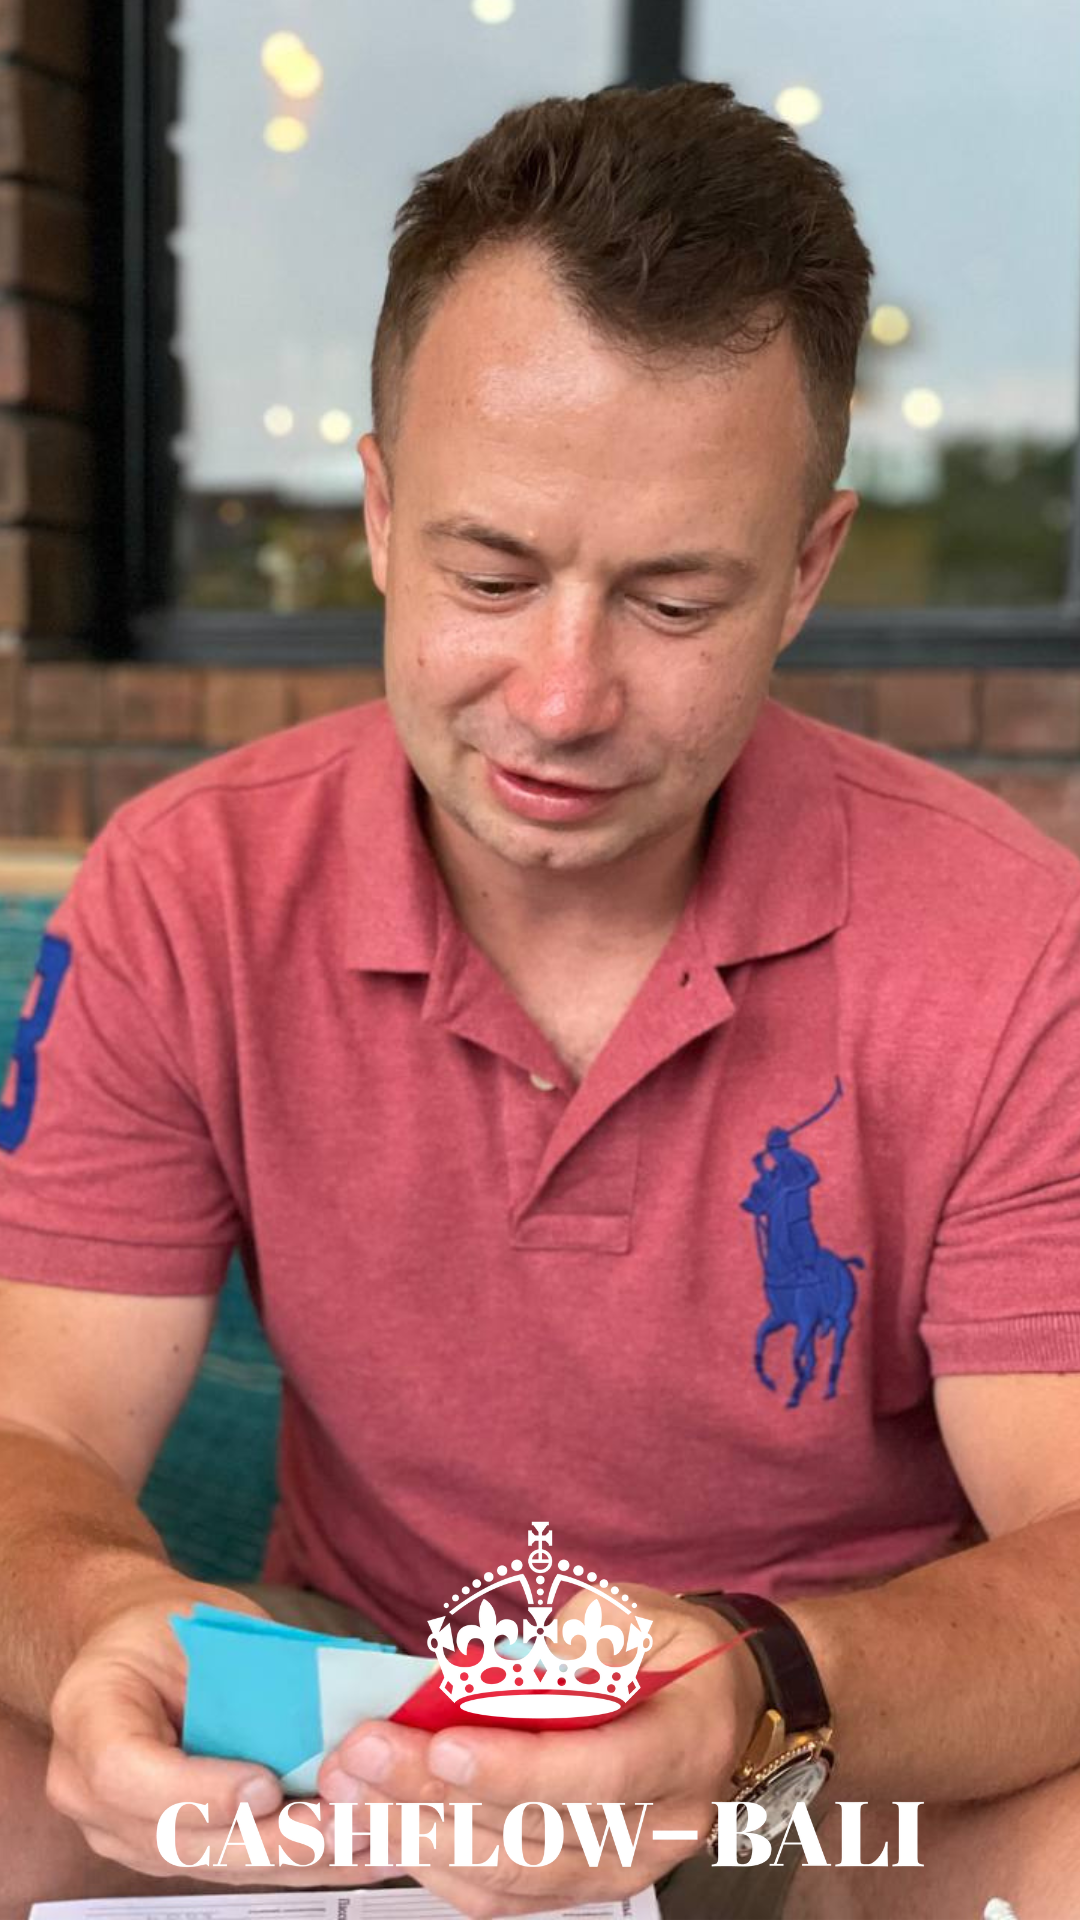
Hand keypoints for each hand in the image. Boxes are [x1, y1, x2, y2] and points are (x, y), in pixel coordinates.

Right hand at [45, 1577, 391, 1886]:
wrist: (135, 1650)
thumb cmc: (168, 1627)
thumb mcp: (197, 1621)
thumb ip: (245, 1673)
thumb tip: (329, 1708)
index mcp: (88, 1713)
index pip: (125, 1772)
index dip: (197, 1789)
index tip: (265, 1784)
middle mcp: (89, 1790)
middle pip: (174, 1837)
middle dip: (267, 1838)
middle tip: (337, 1826)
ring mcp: (124, 1832)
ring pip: (212, 1862)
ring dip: (294, 1858)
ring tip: (366, 1844)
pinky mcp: (166, 1851)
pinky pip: (234, 1864)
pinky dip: (298, 1862)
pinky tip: (357, 1854)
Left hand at [317, 1582, 764, 1917]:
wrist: (725, 1702)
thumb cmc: (675, 1646)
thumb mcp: (636, 1615)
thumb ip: (573, 1645)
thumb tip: (489, 1680)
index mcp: (686, 1747)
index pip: (598, 1774)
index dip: (517, 1766)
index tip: (440, 1745)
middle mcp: (663, 1828)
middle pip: (539, 1832)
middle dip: (435, 1796)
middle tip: (360, 1757)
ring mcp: (626, 1870)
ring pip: (513, 1878)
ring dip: (421, 1837)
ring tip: (352, 1795)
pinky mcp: (587, 1887)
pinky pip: (507, 1897)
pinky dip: (439, 1867)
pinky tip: (386, 1830)